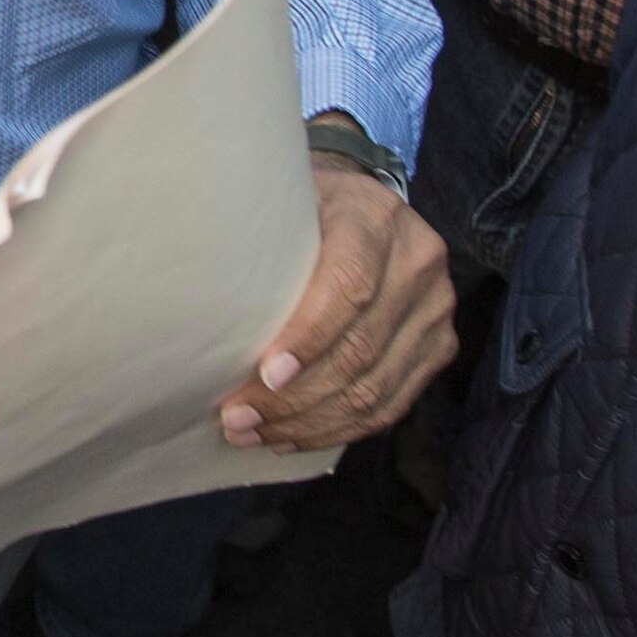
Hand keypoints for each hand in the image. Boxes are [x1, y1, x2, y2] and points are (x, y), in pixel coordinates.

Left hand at [223, 152, 459, 451]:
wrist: (363, 206)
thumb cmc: (303, 208)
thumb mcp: (281, 199)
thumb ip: (258, 235)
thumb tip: (198, 302)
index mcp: (376, 218)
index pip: (349, 286)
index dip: (310, 336)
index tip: (266, 375)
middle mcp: (418, 262)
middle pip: (359, 348)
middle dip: (294, 397)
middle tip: (236, 419)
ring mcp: (435, 308)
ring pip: (375, 388)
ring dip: (309, 422)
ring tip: (254, 433)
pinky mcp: (438, 346)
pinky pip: (391, 405)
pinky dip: (339, 429)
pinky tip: (292, 437)